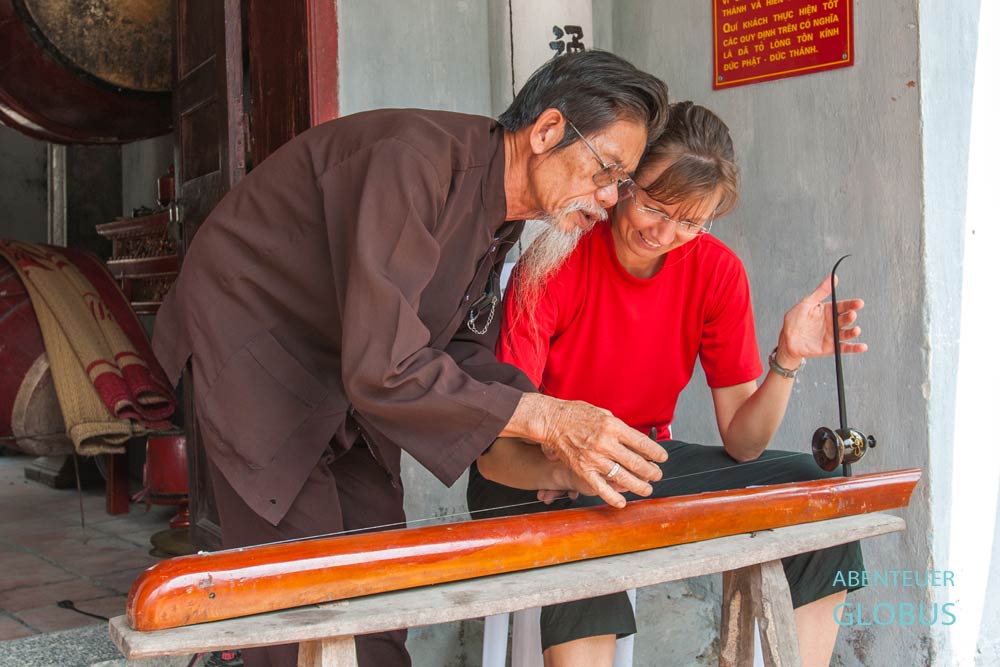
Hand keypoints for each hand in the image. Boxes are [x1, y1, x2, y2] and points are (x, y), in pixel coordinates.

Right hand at [534, 396, 666, 508]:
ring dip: (638, 485)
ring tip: (647, 489)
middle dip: (651, 471)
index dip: (655, 452)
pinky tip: (622, 502)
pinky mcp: (583, 470)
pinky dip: (613, 497)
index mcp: (613, 426)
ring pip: (623, 477)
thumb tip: (634, 440)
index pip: (641, 443)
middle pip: (636, 462)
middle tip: (657, 475)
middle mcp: (606, 443)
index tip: (662, 458)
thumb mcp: (602, 413)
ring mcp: (594, 458)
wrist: (552, 421)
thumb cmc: (576, 414)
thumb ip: (618, 428)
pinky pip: (601, 488)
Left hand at [776, 276, 866, 367]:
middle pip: (845, 319)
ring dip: (853, 332)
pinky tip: (862, 346)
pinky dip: (854, 348)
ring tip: (856, 330)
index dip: (851, 304)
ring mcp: (833, 335)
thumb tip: (833, 277)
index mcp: (828, 311)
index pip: (843, 306)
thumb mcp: (807, 303)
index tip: (859, 303)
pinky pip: (845, 347)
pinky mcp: (831, 347)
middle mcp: (832, 322)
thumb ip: (821, 291)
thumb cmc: (795, 319)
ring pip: (847, 333)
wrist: (787, 339)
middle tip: (851, 315)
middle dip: (850, 317)